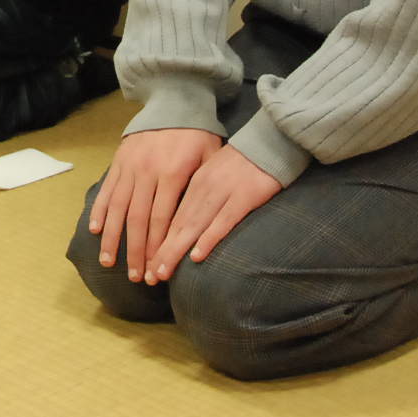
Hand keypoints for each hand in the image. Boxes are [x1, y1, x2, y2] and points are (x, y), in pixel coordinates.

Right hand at [87, 128, 223, 283]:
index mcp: (173, 173)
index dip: (159, 247)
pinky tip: (95, 230)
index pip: (163, 219)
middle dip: (136, 251)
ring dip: (112, 238)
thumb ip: (202, 188)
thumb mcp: (210, 157)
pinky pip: (107, 189)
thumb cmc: (198, 133)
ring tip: (109, 262)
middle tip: (134, 277)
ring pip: (118, 208)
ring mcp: (130, 166)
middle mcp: (148, 172)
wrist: (174, 99)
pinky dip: (99, 210)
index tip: (157, 270)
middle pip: (138, 219)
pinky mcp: (119, 160)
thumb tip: (200, 225)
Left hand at [147, 142, 279, 282]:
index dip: (157, 242)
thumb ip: (200, 194)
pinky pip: (223, 221)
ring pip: (194, 226)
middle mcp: (203, 189)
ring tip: (162, 272)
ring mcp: (223, 192)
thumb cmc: (243, 161)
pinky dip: (208, 239)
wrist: (270, 139)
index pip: (171, 217)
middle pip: (177, 225)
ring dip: (176, 251)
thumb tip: (186, 222)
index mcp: (195, 183)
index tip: (147, 264)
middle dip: (161, 252)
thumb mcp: (214, 173)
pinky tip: (197, 256)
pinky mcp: (244, 197)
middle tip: (150, 276)